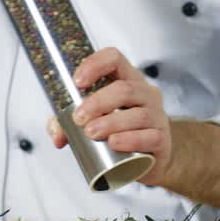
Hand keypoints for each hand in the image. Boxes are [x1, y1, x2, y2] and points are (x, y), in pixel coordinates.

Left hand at [45, 47, 171, 184]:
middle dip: (98, 102)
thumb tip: (57, 135)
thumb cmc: (117, 132)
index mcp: (127, 80)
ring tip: (91, 133)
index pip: (114, 59)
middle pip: (124, 89)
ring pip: (137, 114)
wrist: (144, 161)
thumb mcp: (92, 122)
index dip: (95, 65)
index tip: (77, 82)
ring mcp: (157, 116)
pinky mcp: (162, 139)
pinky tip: (114, 143)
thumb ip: (67, 125)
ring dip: (111, 122)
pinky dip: (130, 139)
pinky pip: (149, 136)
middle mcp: (145, 93)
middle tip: (78, 118)